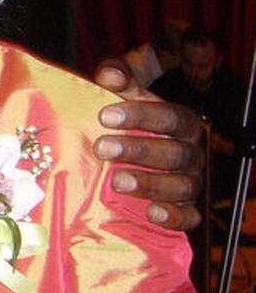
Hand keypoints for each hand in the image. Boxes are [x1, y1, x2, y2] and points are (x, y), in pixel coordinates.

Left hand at [91, 58, 204, 229]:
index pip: (170, 116)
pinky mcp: (186, 209)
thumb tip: (110, 76)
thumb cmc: (127, 121)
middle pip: (175, 152)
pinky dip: (174, 216)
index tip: (105, 116)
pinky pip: (189, 216)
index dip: (140, 115)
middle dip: (138, 150)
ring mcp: (190, 182)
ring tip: (117, 181)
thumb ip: (116, 77)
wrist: (128, 156)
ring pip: (182, 185)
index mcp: (181, 122)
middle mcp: (191, 152)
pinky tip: (152, 213)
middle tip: (102, 148)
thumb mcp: (122, 95)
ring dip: (150, 184)